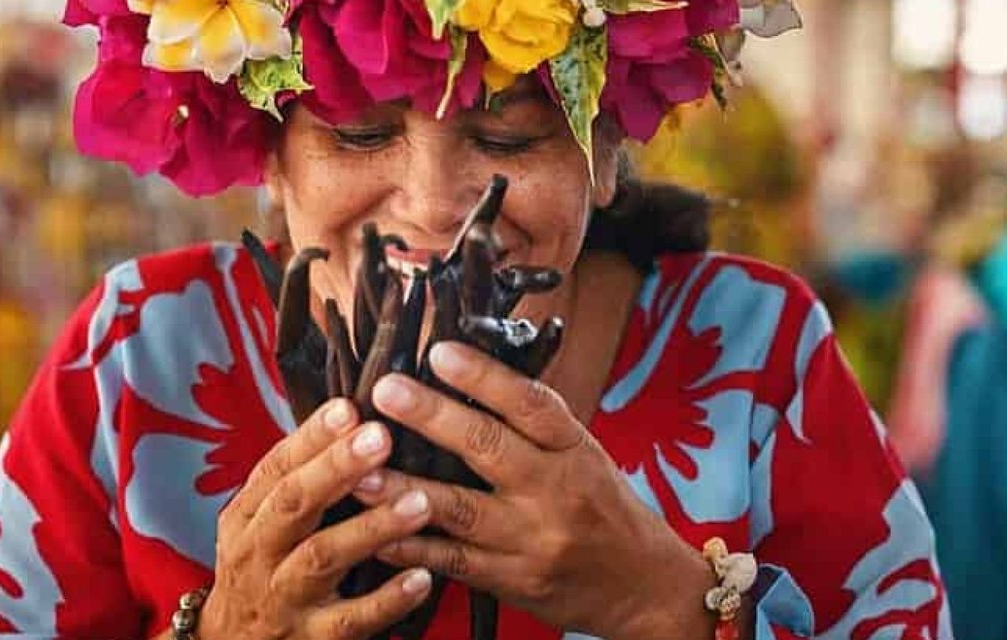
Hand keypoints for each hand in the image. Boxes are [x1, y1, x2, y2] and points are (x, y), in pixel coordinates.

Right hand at [199, 398, 435, 638]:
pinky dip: (388, 599)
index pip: (277, 467)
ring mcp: (285, 597)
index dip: (311, 437)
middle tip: (381, 437)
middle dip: (337, 468)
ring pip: (324, 558)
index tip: (348, 408)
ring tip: (418, 502)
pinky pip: (352, 619)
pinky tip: (421, 576)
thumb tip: (350, 418)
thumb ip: (297, 479)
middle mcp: (260, 553)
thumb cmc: (260, 572)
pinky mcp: (312, 638)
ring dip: (372, 528)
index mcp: (248, 517)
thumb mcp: (259, 523)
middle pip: (294, 504)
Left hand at [354, 342, 719, 639]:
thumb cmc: (608, 512)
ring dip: (405, 488)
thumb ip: (536, 426)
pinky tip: (377, 534)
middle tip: (385, 391)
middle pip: (489, 447)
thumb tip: (472, 375)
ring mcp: (533, 540)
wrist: (645, 589)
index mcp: (575, 451)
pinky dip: (413, 548)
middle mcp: (556, 492)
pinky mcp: (514, 581)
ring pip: (461, 510)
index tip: (440, 351)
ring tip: (361, 470)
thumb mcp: (587, 456)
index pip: (531, 404)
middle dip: (432, 417)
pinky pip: (455, 562)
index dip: (484, 376)